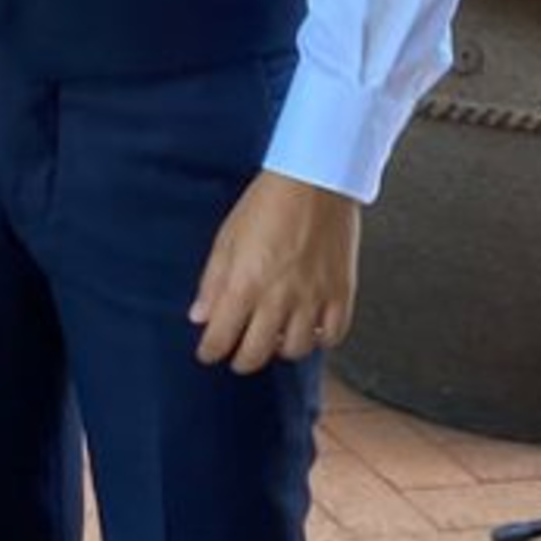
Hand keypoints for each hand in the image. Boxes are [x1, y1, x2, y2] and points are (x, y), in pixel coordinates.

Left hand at [189, 171, 358, 373]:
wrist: (315, 181)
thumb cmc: (268, 202)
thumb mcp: (227, 238)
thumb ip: (213, 281)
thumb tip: (199, 316)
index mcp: (245, 284)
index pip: (221, 337)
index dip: (210, 351)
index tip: (208, 353)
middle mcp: (278, 297)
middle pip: (256, 353)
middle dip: (242, 359)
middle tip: (239, 354)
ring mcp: (313, 298)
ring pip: (295, 350)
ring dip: (280, 349)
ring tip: (274, 338)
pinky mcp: (341, 293)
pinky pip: (332, 335)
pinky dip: (319, 339)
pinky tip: (309, 328)